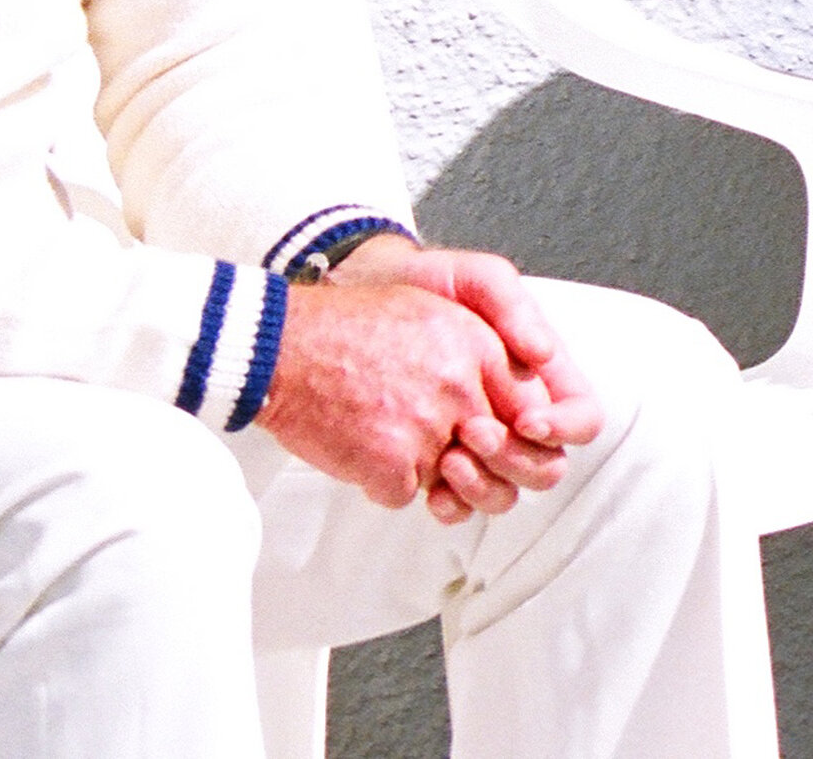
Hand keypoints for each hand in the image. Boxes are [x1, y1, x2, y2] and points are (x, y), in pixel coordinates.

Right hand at [257, 265, 544, 514]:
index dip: (515, 435)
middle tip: (445, 454)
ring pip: (451, 480)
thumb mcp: (431, 317)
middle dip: (477, 465)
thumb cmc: (347, 329)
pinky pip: (404, 494)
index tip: (493, 440)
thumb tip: (510, 397)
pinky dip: (380, 481)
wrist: (283, 346)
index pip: (529, 408)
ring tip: (389, 439)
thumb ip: (478, 355)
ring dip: (424, 472)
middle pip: (501, 454)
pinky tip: (359, 447)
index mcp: (478, 348)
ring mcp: (429, 428)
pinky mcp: (393, 463)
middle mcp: (462, 388)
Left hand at [342, 238, 609, 517]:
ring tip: (445, 458)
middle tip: (470, 431)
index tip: (526, 420)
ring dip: (483, 486)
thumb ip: (514, 309)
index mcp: (540, 378)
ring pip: (508, 493)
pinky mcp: (439, 467)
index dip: (565, 427)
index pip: (583, 417)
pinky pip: (461, 506)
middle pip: (548, 465)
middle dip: (516, 458)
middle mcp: (518, 417)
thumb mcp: (477, 279)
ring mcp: (480, 447)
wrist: (366, 300)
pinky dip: (451, 506)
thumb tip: (544, 354)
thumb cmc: (429, 287)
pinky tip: (428, 489)